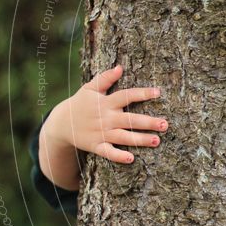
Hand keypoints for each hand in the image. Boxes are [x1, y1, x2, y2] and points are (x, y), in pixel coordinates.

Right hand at [39, 65, 167, 189]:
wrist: (61, 124)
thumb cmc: (80, 103)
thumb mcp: (90, 88)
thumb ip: (105, 78)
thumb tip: (120, 67)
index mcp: (106, 102)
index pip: (126, 95)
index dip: (142, 93)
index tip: (158, 92)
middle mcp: (106, 118)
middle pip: (130, 119)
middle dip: (148, 122)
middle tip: (165, 124)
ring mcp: (101, 133)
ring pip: (123, 137)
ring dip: (140, 139)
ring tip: (157, 141)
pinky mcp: (96, 146)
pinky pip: (108, 152)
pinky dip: (118, 156)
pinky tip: (131, 158)